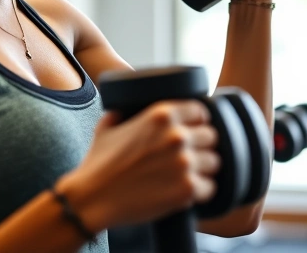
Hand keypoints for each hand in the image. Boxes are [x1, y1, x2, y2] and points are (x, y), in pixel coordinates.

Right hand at [57, 101, 219, 230]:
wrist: (91, 199)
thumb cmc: (97, 163)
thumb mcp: (107, 125)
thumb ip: (123, 112)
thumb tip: (126, 107)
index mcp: (162, 114)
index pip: (201, 111)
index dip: (197, 122)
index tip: (192, 131)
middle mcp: (177, 135)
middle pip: (211, 136)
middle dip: (201, 146)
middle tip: (188, 156)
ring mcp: (184, 163)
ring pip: (214, 162)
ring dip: (203, 169)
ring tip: (187, 175)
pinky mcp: (187, 190)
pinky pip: (210, 188)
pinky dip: (200, 192)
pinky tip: (186, 192)